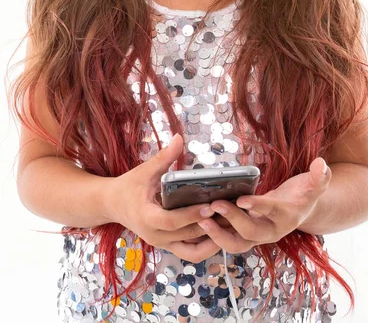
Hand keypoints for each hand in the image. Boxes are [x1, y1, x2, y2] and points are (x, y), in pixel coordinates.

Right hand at [105, 133, 221, 261]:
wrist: (112, 205)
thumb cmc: (128, 186)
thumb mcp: (144, 170)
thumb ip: (163, 157)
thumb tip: (179, 137)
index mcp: (147, 217)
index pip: (172, 221)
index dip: (191, 215)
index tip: (210, 206)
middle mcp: (155, 235)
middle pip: (187, 236)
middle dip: (210, 226)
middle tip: (232, 213)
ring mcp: (162, 244)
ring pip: (192, 252)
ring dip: (212, 242)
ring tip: (231, 225)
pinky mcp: (167, 245)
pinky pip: (190, 252)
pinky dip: (205, 246)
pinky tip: (221, 231)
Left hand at [196, 158, 331, 253]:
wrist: (301, 211)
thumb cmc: (304, 194)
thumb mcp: (314, 185)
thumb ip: (319, 177)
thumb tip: (321, 164)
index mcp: (287, 217)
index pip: (271, 211)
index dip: (257, 206)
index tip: (242, 199)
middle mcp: (271, 231)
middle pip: (250, 232)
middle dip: (231, 219)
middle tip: (214, 205)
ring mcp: (257, 235)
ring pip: (236, 243)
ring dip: (218, 234)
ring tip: (201, 220)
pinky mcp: (245, 234)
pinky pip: (228, 239)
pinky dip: (214, 233)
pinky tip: (199, 221)